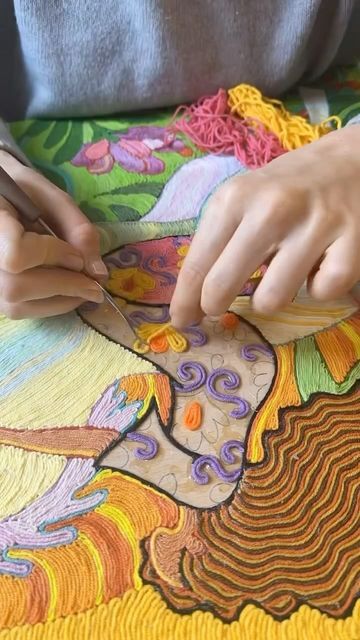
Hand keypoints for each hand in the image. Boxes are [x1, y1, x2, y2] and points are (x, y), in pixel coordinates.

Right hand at [0, 150, 106, 318]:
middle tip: (94, 286)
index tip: (76, 256)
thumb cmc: (25, 192)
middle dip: (63, 287)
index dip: (50, 257)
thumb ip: (78, 230)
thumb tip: (98, 273)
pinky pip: (18, 310)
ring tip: (85, 290)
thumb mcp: (54, 199)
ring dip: (59, 301)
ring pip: (16, 305)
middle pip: (16, 287)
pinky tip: (67, 294)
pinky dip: (49, 306)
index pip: (16, 253)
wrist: (2, 198)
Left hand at [170, 126, 359, 326]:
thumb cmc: (285, 188)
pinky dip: (318, 287)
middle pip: (222, 287)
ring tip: (277, 277)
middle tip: (219, 307)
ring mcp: (315, 225)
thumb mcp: (241, 200)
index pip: (197, 264)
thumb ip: (216, 244)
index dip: (184, 301)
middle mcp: (272, 209)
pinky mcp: (353, 241)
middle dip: (214, 306)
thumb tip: (190, 302)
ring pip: (271, 300)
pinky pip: (322, 292)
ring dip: (270, 298)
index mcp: (235, 198)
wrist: (349, 161)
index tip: (180, 321)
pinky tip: (318, 266)